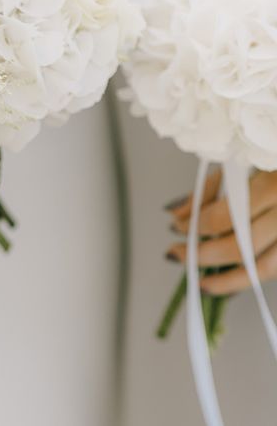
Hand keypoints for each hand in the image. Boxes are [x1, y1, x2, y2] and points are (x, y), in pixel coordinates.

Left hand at [165, 169, 276, 295]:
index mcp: (273, 186)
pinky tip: (232, 276)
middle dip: (202, 254)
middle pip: (241, 248)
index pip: (224, 217)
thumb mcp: (246, 163)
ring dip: (228, 281)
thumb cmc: (275, 156)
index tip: (176, 226)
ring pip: (265, 269)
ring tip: (202, 284)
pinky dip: (253, 275)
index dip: (194, 226)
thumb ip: (212, 188)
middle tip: (176, 254)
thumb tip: (174, 213)